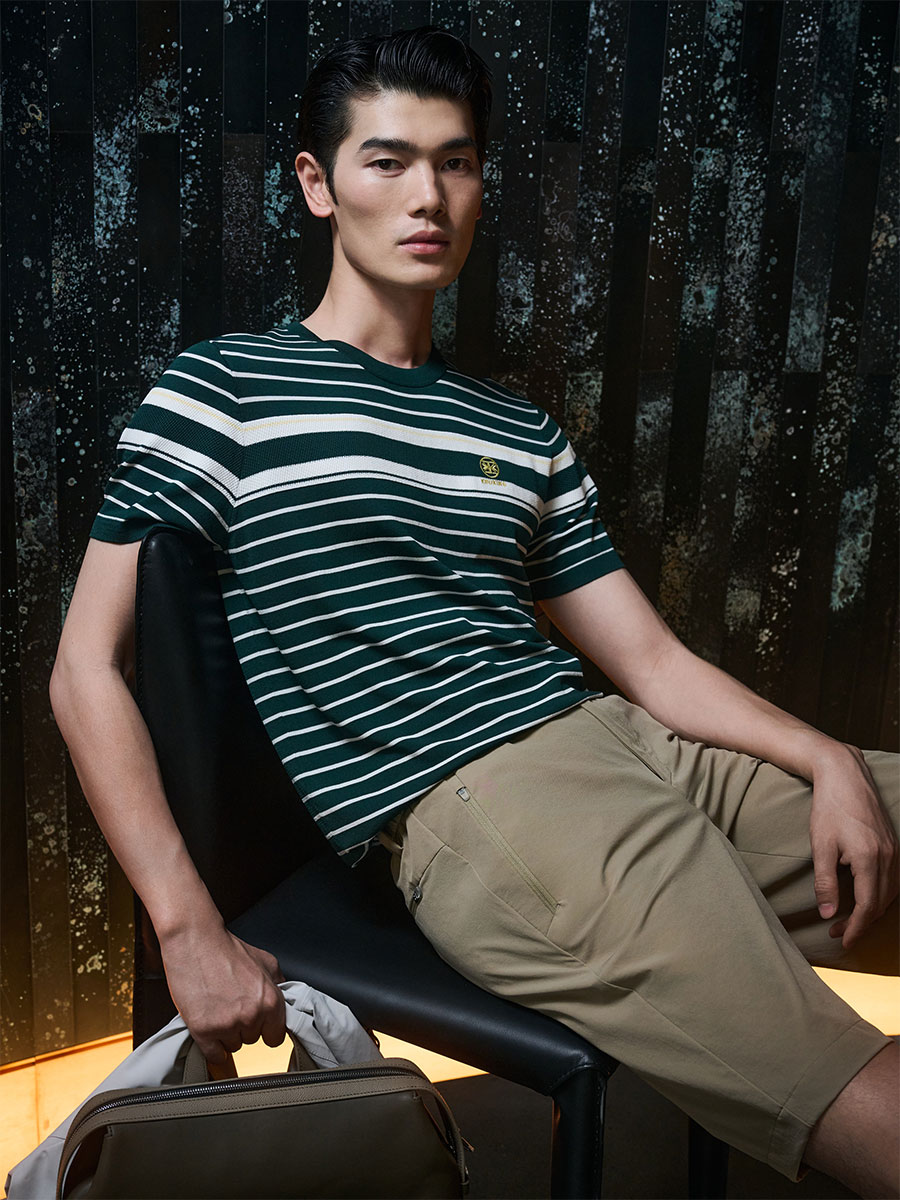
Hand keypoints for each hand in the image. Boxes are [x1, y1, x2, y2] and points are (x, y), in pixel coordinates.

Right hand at [158, 920, 286, 1066]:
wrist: (195, 941)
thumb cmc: (226, 949)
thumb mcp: (265, 961)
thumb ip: (278, 985)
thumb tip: (285, 1001)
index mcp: (270, 1000)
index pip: (276, 1037)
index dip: (265, 1029)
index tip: (257, 1022)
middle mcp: (251, 1015)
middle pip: (253, 1040)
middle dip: (243, 1026)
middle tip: (231, 1003)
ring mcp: (227, 1024)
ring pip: (233, 1047)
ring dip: (226, 1034)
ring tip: (218, 1008)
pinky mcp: (203, 1031)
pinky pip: (214, 1055)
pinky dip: (211, 1045)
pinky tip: (209, 1024)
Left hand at [809, 743, 898, 949]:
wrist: (844, 774)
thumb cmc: (829, 807)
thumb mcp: (821, 846)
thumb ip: (825, 882)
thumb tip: (828, 913)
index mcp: (869, 858)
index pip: (867, 906)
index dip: (856, 928)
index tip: (842, 940)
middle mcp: (888, 857)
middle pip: (881, 904)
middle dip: (861, 923)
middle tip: (837, 931)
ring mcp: (894, 850)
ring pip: (890, 894)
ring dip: (871, 910)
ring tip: (848, 918)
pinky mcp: (893, 845)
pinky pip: (892, 880)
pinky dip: (880, 894)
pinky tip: (864, 897)